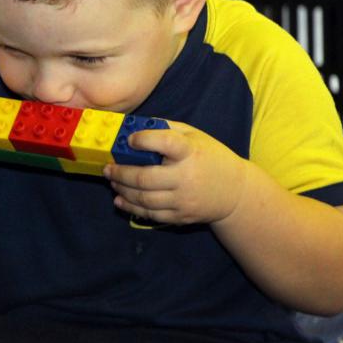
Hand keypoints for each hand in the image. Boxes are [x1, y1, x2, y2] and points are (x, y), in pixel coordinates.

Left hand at [103, 121, 249, 225]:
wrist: (234, 192)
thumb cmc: (210, 158)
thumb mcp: (195, 136)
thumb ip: (166, 129)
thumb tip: (135, 126)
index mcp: (191, 152)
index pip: (165, 143)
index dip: (143, 140)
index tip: (130, 140)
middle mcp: (186, 177)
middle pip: (145, 177)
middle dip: (120, 173)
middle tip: (108, 167)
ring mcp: (183, 199)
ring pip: (143, 199)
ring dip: (122, 189)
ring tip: (112, 180)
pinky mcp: (180, 216)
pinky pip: (150, 214)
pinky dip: (131, 207)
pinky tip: (120, 199)